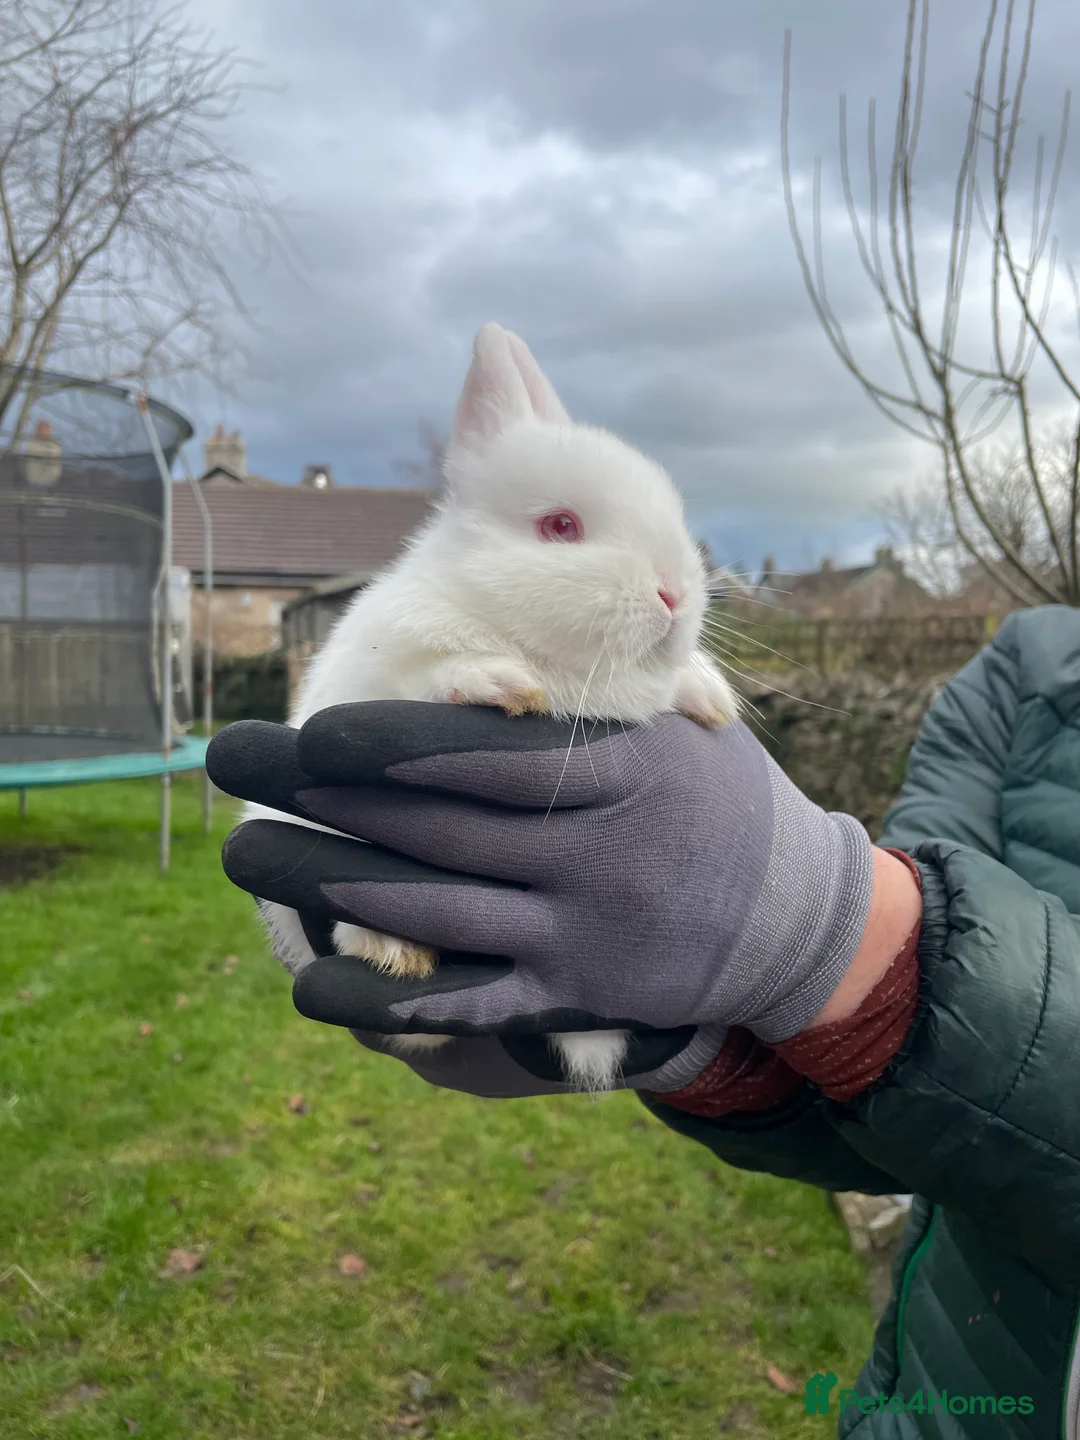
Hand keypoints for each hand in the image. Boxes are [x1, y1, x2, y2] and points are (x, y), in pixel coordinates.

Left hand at [207, 703, 873, 1094]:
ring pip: (435, 910)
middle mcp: (596, 849)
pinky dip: (383, 1000)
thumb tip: (514, 592)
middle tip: (233, 768)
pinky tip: (310, 989)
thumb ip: (598, 672)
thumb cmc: (711, 794)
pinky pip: (465, 1004)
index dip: (391, 743)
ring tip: (245, 858)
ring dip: (326, 885)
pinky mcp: (572, 995)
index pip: (489, 751)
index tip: (310, 727)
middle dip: (321, 797)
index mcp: (622, 765)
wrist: (794, 915)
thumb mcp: (676, 720)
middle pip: (436, 826)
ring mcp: (582, 929)